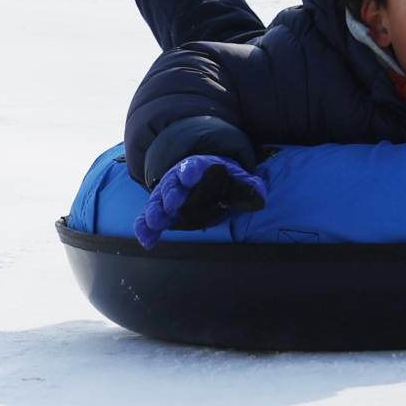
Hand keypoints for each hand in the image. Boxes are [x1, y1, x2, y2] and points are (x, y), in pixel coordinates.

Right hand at [134, 153, 266, 249]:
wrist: (202, 176)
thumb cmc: (220, 178)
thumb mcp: (236, 178)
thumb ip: (247, 186)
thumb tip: (260, 195)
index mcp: (199, 168)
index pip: (194, 165)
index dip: (192, 170)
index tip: (190, 175)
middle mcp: (179, 180)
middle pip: (172, 183)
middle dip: (172, 193)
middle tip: (173, 204)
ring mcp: (167, 195)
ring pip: (158, 201)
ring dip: (155, 211)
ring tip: (156, 222)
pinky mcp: (161, 210)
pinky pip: (149, 218)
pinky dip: (145, 227)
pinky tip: (147, 240)